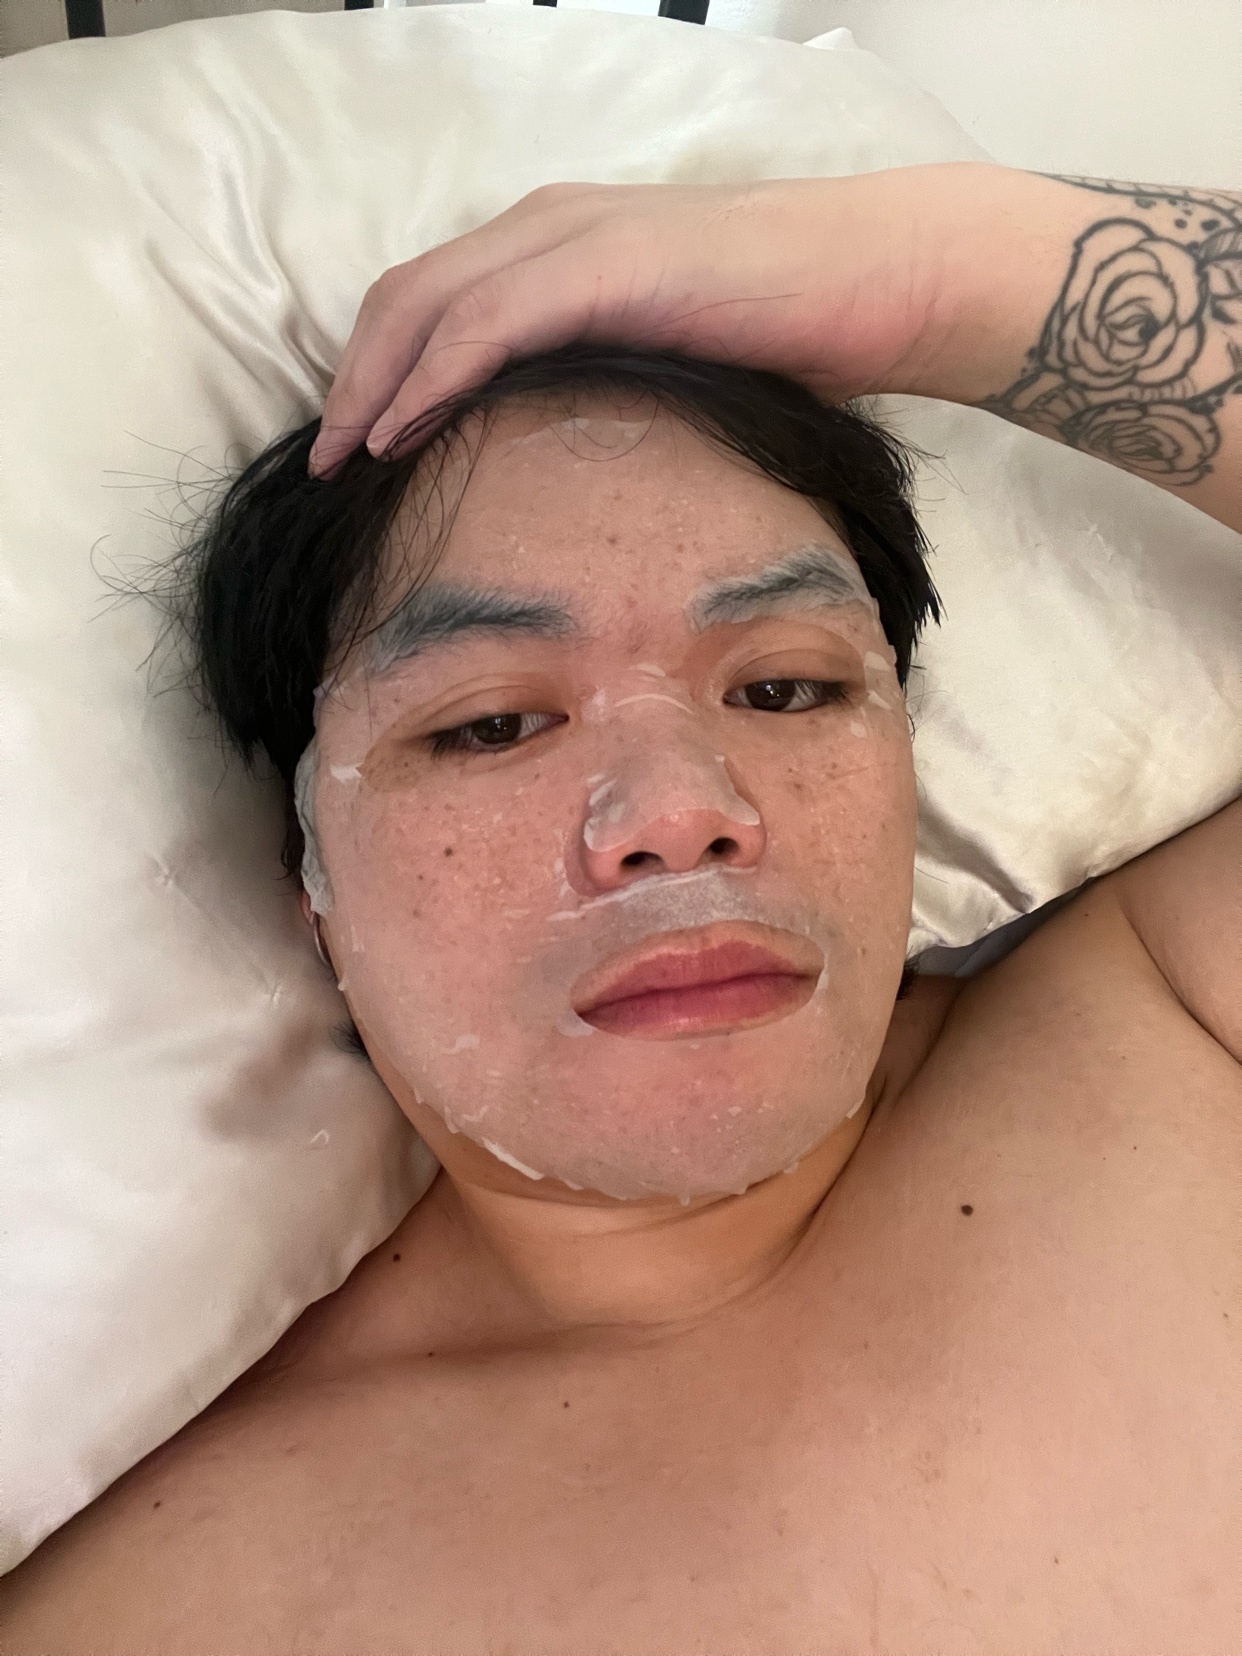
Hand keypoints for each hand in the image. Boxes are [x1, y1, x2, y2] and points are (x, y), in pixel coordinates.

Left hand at [309, 164, 996, 476]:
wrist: (878, 282)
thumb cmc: (789, 333)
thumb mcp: (668, 362)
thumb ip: (604, 384)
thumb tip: (567, 461)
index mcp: (557, 247)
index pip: (435, 301)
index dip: (382, 370)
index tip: (358, 445)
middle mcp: (547, 226)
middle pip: (405, 298)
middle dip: (355, 381)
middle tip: (327, 462)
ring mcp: (572, 236)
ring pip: (427, 304)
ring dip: (373, 385)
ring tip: (346, 458)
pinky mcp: (603, 264)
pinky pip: (484, 324)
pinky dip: (430, 379)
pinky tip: (401, 433)